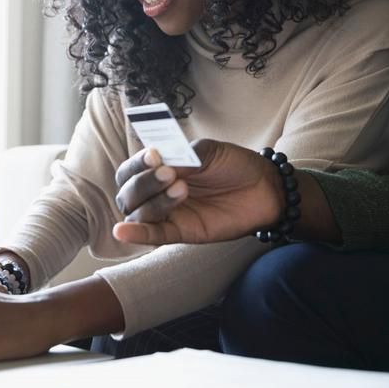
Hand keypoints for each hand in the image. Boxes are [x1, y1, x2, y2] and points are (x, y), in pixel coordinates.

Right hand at [112, 141, 283, 244]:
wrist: (265, 187)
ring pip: (138, 214)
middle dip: (144, 183)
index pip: (131, 170)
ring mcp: (168, 213)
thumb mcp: (209, 151)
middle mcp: (157, 192)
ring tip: (182, 189)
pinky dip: (136, 234)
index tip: (154, 156)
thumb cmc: (234, 165)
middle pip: (128, 193)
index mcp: (160, 169)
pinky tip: (123, 231)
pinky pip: (153, 236)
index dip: (137, 164)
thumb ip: (184, 156)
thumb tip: (162, 164)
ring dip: (152, 202)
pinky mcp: (181, 232)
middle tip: (170, 174)